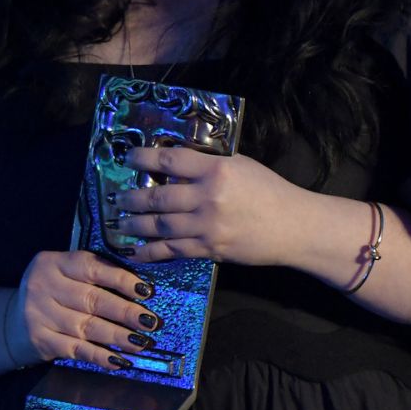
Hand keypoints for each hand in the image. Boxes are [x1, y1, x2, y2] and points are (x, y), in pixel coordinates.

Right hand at [10, 250, 162, 370]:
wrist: (12, 322)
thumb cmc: (50, 294)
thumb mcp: (62, 274)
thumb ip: (92, 275)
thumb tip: (139, 289)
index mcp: (53, 263)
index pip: (92, 268)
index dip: (121, 280)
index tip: (146, 291)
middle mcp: (43, 286)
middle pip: (92, 299)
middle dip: (126, 312)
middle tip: (151, 322)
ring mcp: (40, 315)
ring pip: (87, 326)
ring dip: (118, 336)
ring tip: (141, 342)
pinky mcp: (41, 341)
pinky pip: (77, 349)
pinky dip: (101, 356)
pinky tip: (119, 360)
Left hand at [113, 147, 303, 266]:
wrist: (294, 226)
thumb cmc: (269, 190)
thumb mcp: (240, 165)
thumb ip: (208, 164)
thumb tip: (172, 162)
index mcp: (217, 169)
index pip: (169, 160)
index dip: (143, 158)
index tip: (128, 158)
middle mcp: (209, 196)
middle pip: (159, 196)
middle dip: (132, 198)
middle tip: (116, 198)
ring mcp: (208, 226)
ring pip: (161, 225)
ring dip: (135, 225)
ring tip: (120, 223)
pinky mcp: (210, 249)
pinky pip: (173, 251)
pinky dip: (151, 251)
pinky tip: (136, 251)